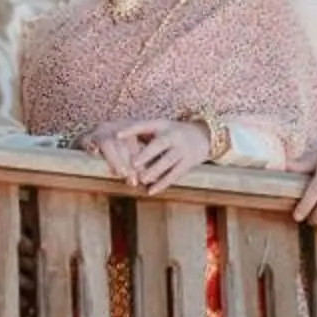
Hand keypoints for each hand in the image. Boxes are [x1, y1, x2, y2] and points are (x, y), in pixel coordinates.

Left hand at [87, 119, 212, 194]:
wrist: (202, 136)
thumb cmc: (171, 132)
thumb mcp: (159, 127)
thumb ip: (141, 134)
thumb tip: (113, 139)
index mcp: (161, 125)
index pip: (144, 125)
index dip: (130, 130)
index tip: (116, 135)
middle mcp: (172, 136)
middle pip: (159, 145)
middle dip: (146, 154)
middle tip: (132, 164)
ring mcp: (182, 150)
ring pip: (167, 162)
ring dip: (153, 171)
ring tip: (141, 179)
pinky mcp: (187, 163)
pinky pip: (174, 175)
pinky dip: (162, 184)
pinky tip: (150, 191)